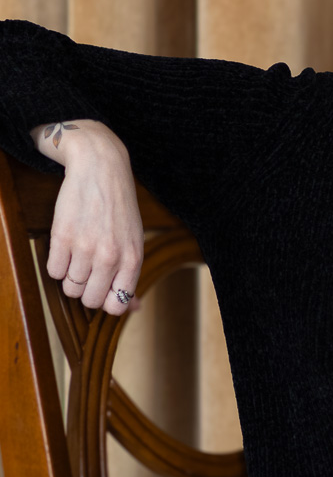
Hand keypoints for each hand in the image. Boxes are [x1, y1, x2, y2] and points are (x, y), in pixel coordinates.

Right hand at [31, 120, 143, 316]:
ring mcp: (85, 247)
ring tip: (78, 255)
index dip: (106, 301)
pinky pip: (53, 272)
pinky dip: (56, 264)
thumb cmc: (119, 208)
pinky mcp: (62, 236)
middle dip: (86, 290)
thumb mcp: (134, 241)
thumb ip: (131, 275)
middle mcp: (110, 257)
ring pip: (69, 287)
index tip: (102, 288)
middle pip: (89, 300)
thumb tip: (134, 308)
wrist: (101, 168)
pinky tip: (66, 247)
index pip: (116, 306)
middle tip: (88, 270)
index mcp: (132, 260)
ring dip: (70, 276)